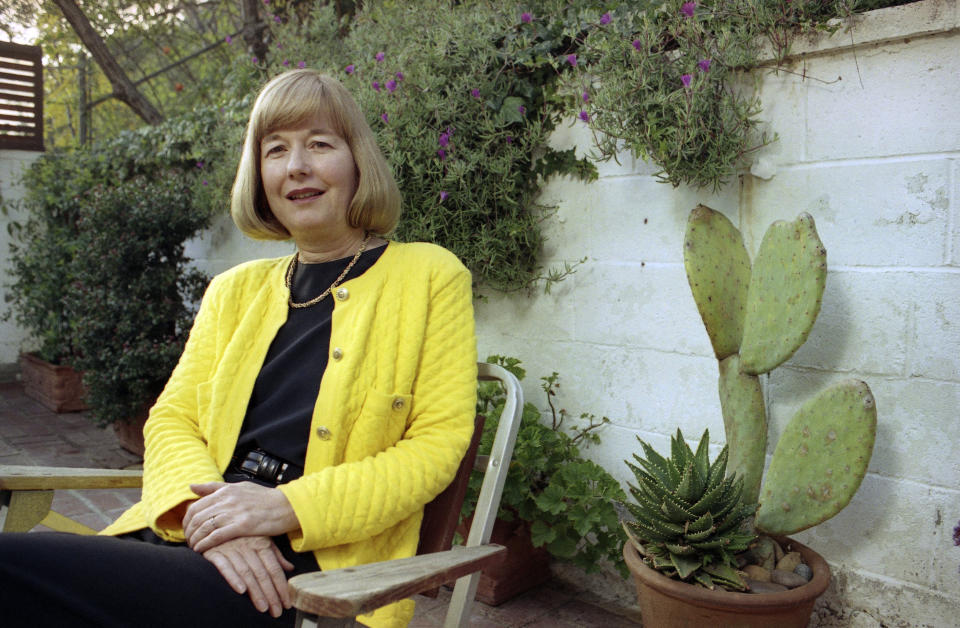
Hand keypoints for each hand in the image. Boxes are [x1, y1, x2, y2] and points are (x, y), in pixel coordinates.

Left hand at [183, 481, 298, 552]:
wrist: (287, 506)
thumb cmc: (264, 498)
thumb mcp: (239, 486)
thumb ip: (215, 487)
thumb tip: (191, 486)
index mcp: (226, 490)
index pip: (196, 505)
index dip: (187, 520)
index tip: (187, 529)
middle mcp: (227, 500)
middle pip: (197, 518)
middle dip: (188, 532)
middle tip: (188, 540)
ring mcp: (235, 513)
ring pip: (204, 527)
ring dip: (195, 539)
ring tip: (193, 547)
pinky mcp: (242, 526)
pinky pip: (216, 536)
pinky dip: (205, 544)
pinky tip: (201, 550)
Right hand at [203, 535, 294, 617]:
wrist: (213, 523)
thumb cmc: (240, 534)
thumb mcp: (261, 540)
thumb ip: (275, 555)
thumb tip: (290, 568)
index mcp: (261, 543)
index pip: (274, 568)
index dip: (281, 586)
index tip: (286, 602)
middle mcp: (247, 545)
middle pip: (262, 573)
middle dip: (270, 594)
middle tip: (276, 610)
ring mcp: (231, 548)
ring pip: (246, 573)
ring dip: (255, 591)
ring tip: (262, 607)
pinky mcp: (214, 552)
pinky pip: (224, 566)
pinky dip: (233, 578)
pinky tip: (241, 590)